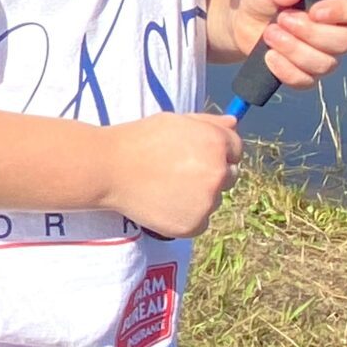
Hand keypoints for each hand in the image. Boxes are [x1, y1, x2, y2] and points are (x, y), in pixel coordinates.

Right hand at [106, 112, 241, 238]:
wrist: (109, 169)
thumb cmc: (139, 140)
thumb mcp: (175, 121)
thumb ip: (208, 122)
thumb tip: (233, 123)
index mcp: (216, 144)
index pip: (237, 150)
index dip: (217, 151)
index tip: (196, 155)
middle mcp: (218, 173)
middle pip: (229, 176)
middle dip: (211, 174)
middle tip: (179, 172)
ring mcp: (207, 202)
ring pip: (214, 200)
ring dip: (198, 196)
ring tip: (166, 186)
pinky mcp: (194, 225)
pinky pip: (200, 221)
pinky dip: (186, 215)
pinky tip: (164, 202)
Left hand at [231, 0, 346, 89]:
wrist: (241, 15)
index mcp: (339, 3)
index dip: (345, 12)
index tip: (315, 11)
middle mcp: (337, 31)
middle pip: (346, 42)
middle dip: (310, 32)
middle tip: (282, 18)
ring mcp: (323, 55)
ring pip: (325, 64)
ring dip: (294, 49)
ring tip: (270, 32)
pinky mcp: (304, 73)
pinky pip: (305, 81)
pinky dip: (285, 70)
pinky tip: (269, 55)